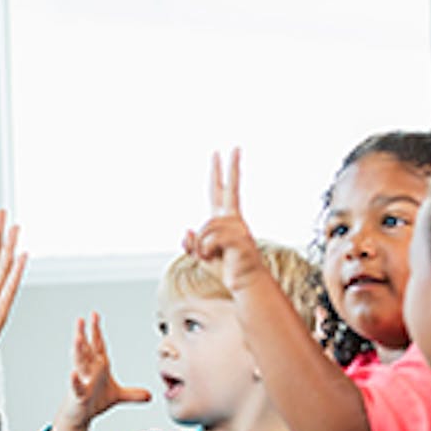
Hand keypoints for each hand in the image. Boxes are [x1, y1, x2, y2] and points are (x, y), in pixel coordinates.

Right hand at [55, 313, 150, 430]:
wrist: (80, 417)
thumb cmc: (93, 402)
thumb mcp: (117, 396)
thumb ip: (133, 394)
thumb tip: (149, 395)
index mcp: (98, 366)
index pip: (96, 345)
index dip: (95, 330)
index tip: (94, 315)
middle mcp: (88, 371)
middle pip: (85, 349)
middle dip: (83, 334)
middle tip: (81, 320)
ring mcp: (82, 381)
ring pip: (79, 364)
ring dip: (78, 351)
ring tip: (77, 338)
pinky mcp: (78, 395)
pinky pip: (77, 387)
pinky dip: (75, 380)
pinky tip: (72, 373)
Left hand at [181, 149, 267, 294]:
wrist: (244, 283)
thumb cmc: (225, 268)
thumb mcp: (200, 255)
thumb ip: (190, 243)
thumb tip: (187, 231)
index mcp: (225, 219)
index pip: (221, 190)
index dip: (219, 172)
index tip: (220, 153)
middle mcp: (233, 219)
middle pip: (229, 189)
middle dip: (231, 168)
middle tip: (234, 148)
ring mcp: (238, 228)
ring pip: (205, 228)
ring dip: (200, 246)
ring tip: (210, 257)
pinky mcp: (239, 240)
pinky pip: (209, 240)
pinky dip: (204, 252)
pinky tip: (213, 258)